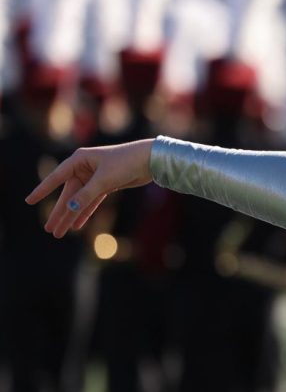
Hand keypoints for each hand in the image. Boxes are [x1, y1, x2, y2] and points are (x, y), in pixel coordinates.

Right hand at [25, 139, 154, 237]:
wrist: (150, 159)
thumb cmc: (126, 163)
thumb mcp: (104, 180)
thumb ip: (86, 194)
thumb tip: (71, 208)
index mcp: (79, 159)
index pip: (56, 178)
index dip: (43, 190)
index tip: (29, 201)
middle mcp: (84, 167)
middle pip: (68, 195)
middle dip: (60, 213)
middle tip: (50, 229)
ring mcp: (95, 177)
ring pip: (79, 200)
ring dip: (71, 216)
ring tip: (60, 232)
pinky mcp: (106, 185)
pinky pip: (91, 201)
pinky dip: (85, 213)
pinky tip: (76, 225)